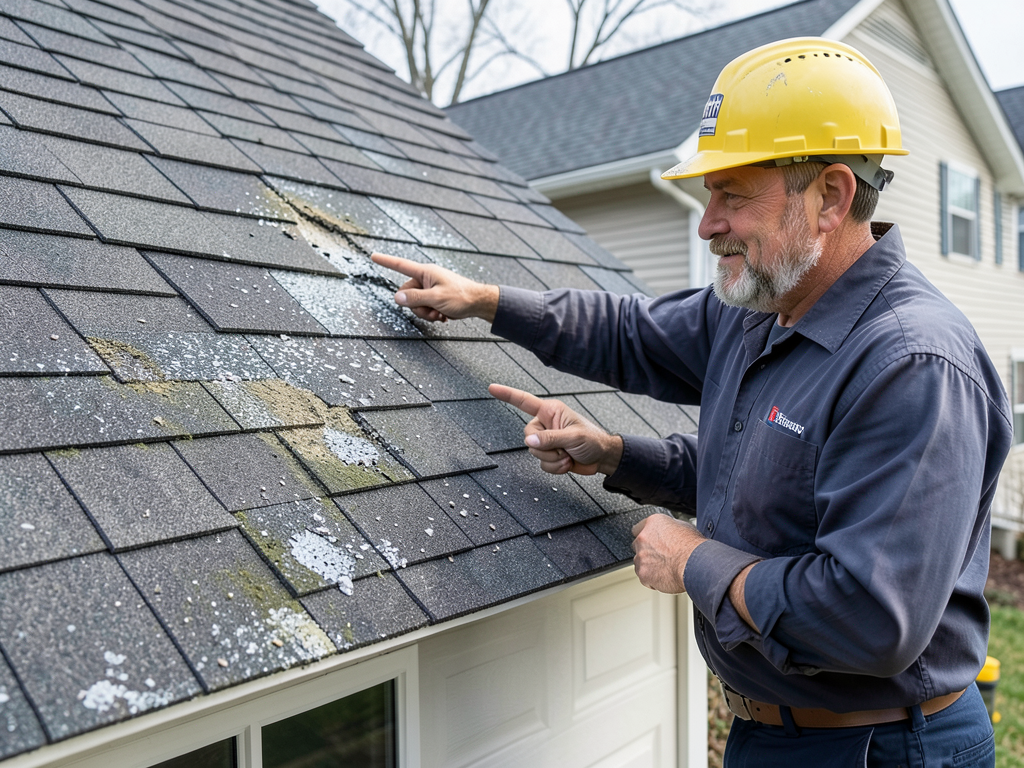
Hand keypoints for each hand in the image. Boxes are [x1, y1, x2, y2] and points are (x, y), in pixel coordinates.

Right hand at [371, 253, 499, 322]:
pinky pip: (425, 307)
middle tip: (434, 311)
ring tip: (440, 314)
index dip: (386, 261)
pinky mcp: (436, 297)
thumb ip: (415, 298)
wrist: (479, 302)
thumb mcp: (436, 298)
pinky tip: (443, 316)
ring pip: (416, 304)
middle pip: (407, 294)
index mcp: (426, 272)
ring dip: (426, 313)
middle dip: (418, 307)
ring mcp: (431, 288)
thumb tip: (397, 298)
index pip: (401, 265)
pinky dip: (432, 314)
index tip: (373, 255)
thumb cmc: (462, 296)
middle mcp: (427, 279)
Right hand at [489, 383, 622, 474]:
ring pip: (534, 452)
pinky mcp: (549, 454)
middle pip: (528, 436)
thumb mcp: (573, 437)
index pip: (525, 401)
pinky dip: (555, 467)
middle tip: (563, 449)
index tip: (492, 388)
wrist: (603, 458)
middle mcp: (546, 424)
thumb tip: (530, 441)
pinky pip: (541, 464)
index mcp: (551, 411)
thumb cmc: (593, 440)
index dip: (507, 394)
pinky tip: (567, 463)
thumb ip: (550, 438)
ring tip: (568, 456)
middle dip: (545, 447)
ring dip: (552, 459)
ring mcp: (547, 440)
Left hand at [631, 514, 705, 592]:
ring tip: (667, 569)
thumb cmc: (694, 547)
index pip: (638, 528)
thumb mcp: (684, 527)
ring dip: (649, 566)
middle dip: (647, 551)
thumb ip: (669, 529)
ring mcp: (641, 556)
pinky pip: (644, 578)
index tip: (650, 542)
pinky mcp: (643, 573)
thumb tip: (669, 532)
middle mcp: (643, 538)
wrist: (696, 565)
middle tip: (662, 557)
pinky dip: (652, 580)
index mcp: (653, 524)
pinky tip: (666, 577)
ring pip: (640, 562)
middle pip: (637, 546)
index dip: (646, 537)